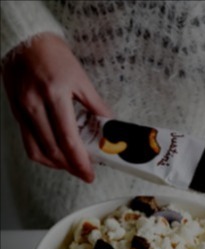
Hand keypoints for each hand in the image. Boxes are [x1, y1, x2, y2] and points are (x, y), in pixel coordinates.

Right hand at [1, 33, 110, 181]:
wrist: (24, 41)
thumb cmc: (54, 56)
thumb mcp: (81, 78)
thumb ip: (96, 105)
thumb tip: (110, 126)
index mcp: (54, 95)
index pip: (68, 139)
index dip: (79, 161)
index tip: (89, 174)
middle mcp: (34, 105)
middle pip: (52, 149)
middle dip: (70, 166)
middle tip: (85, 172)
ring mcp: (22, 110)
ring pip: (36, 150)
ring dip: (56, 163)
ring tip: (73, 165)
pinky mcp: (15, 112)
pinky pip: (27, 141)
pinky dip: (43, 153)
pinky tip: (57, 154)